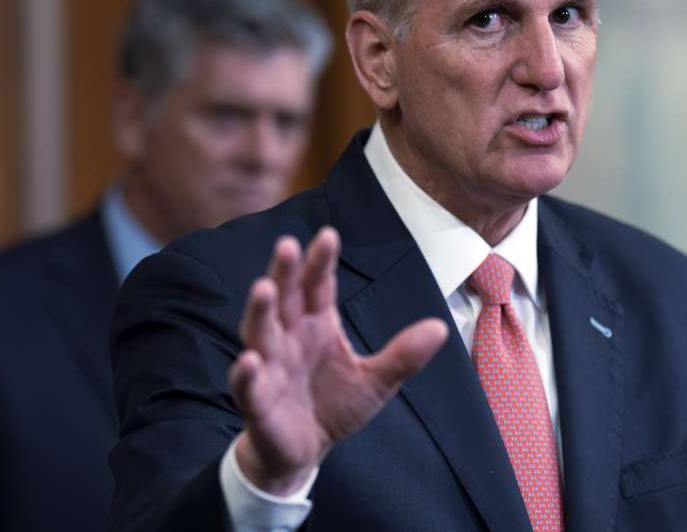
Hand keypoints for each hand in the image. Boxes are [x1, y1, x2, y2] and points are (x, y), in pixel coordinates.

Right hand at [228, 227, 448, 495]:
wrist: (305, 450)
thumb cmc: (335, 405)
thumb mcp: (376, 380)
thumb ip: (403, 355)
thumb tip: (441, 327)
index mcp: (316, 324)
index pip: (318, 286)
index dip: (321, 262)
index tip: (328, 235)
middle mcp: (289, 337)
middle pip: (284, 298)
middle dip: (285, 273)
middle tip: (287, 245)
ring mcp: (269, 366)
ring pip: (259, 333)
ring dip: (259, 312)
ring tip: (263, 288)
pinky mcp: (257, 401)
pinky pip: (248, 385)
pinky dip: (246, 373)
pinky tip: (250, 360)